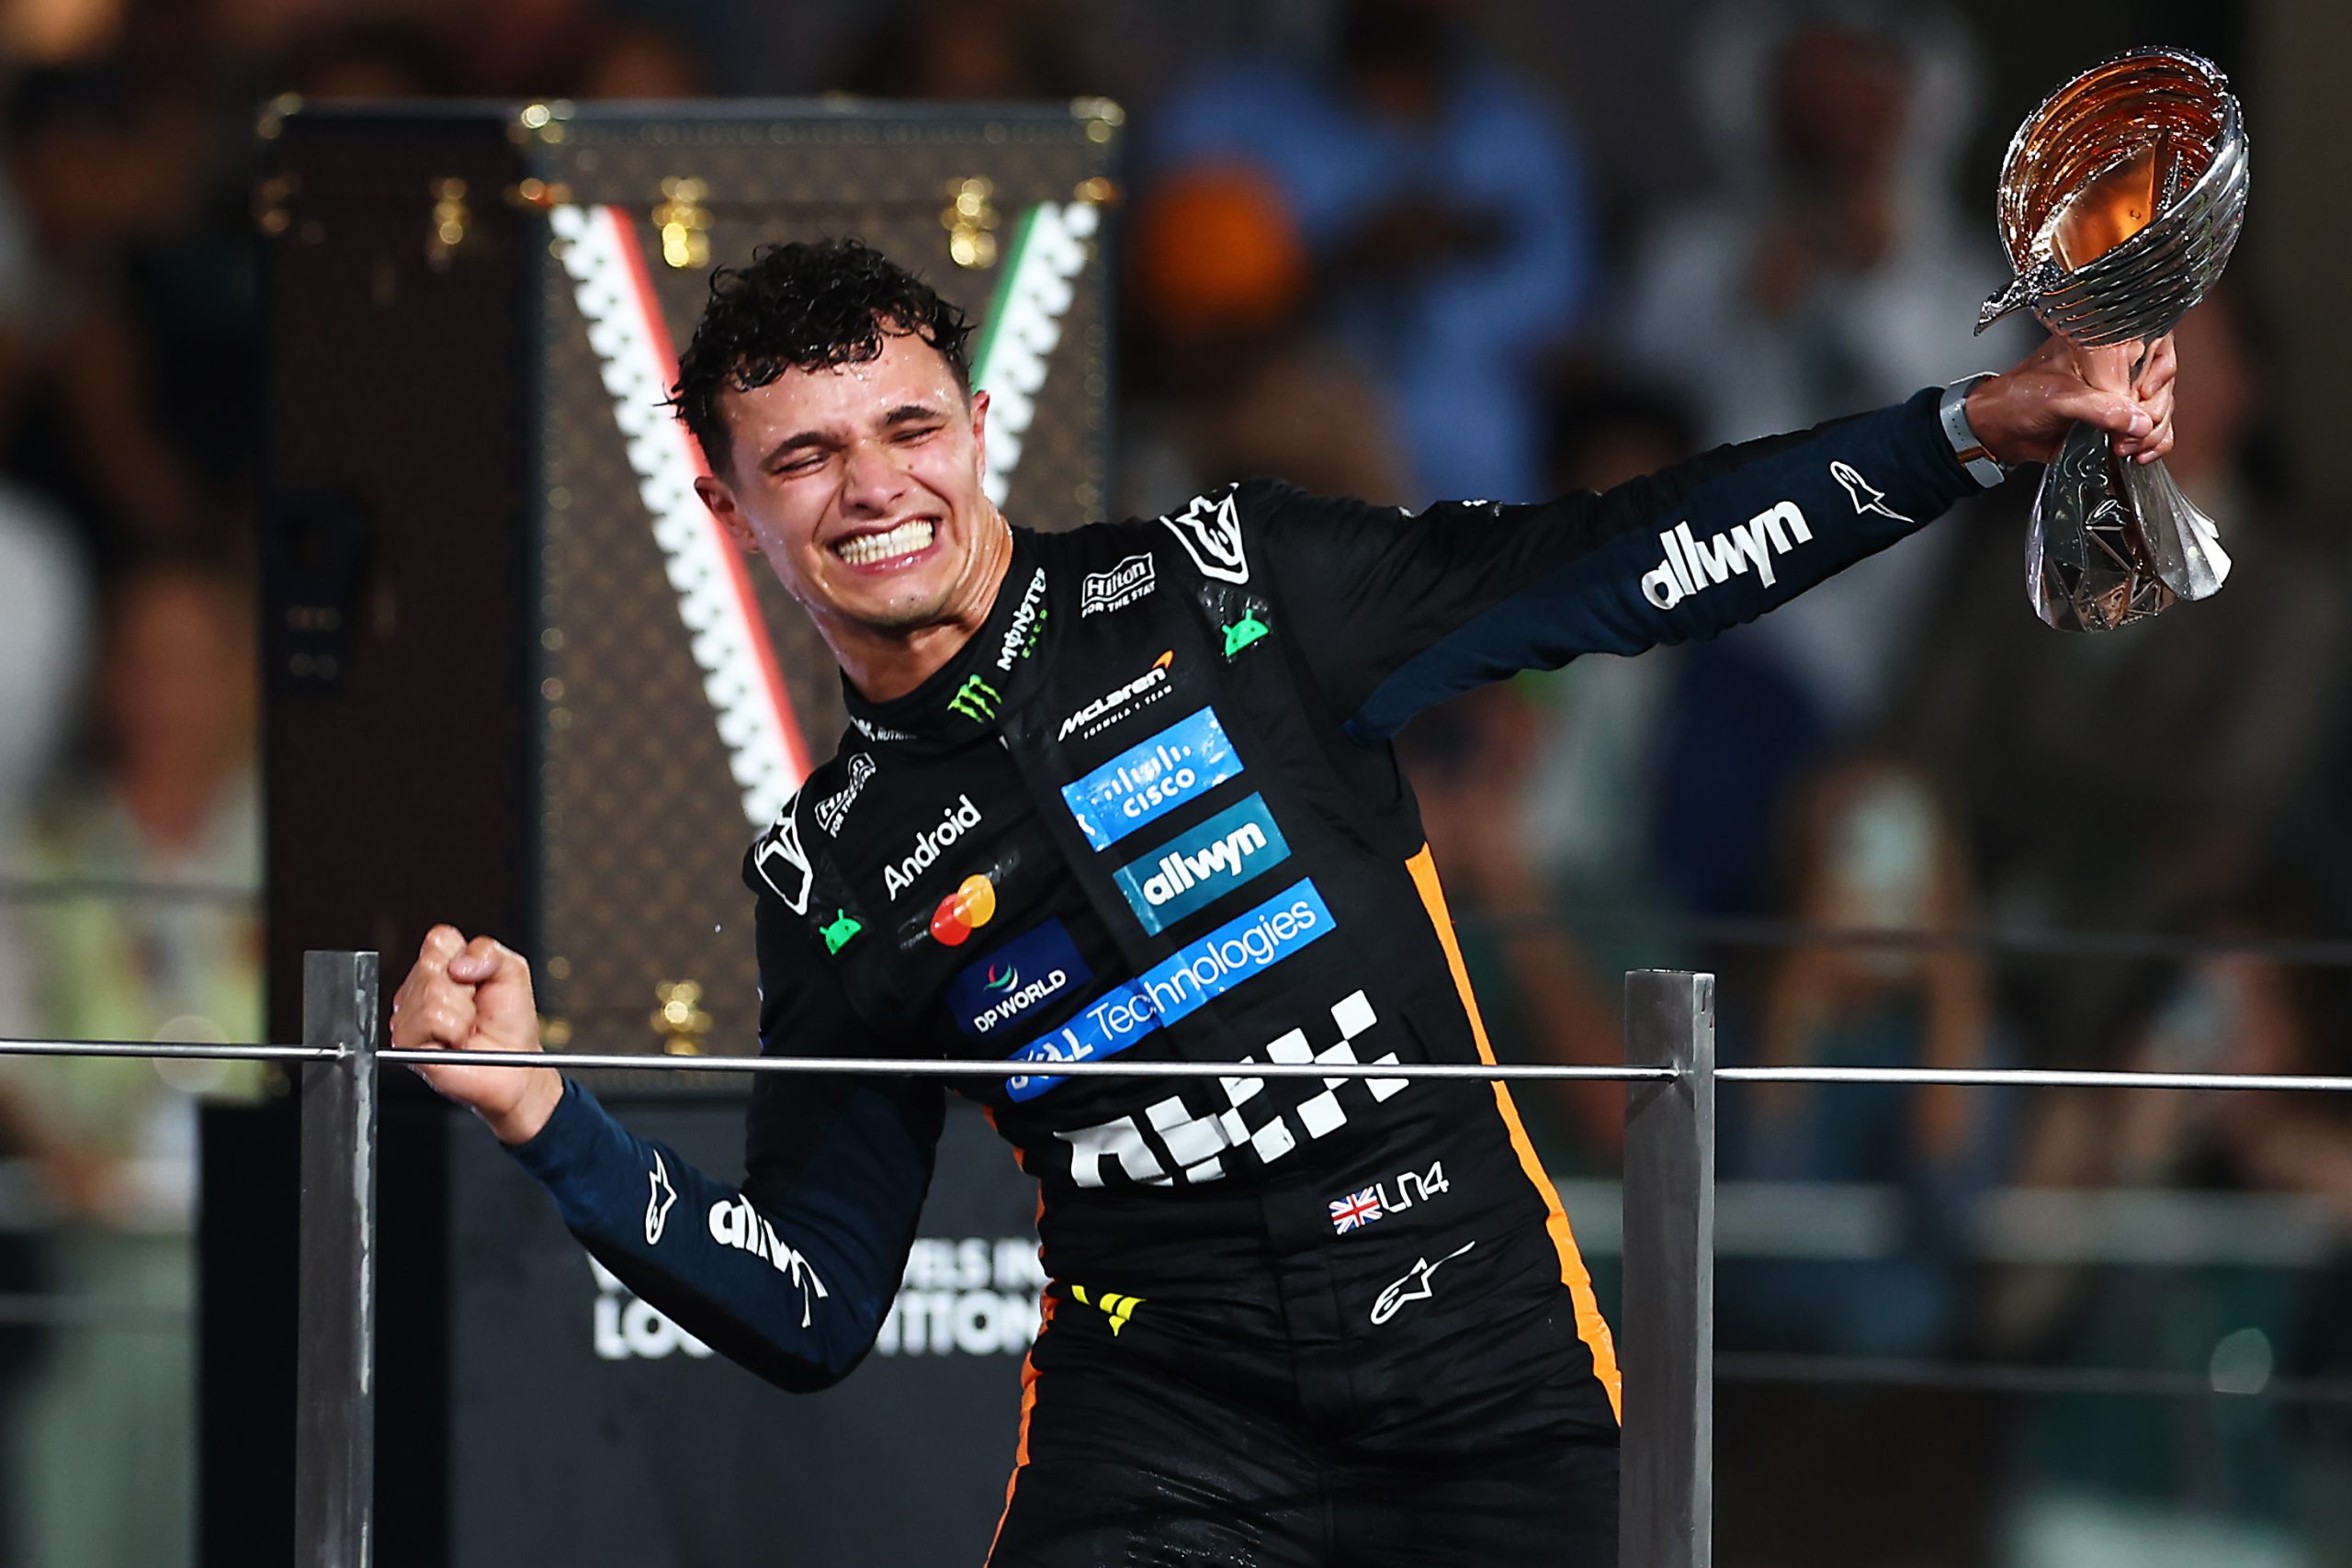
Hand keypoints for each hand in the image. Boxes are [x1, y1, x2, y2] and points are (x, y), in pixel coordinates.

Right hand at [388, 926, 563, 1144]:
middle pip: (431, 967)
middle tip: (475, 1009)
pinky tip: (456, 1041)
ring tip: (467, 1027)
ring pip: (430, 994)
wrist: (515, 1066)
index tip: (478, 979)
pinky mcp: (409, 1043)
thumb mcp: (513, 972)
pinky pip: (429, 1020)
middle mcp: (419, 989)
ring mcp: (410, 1016)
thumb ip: (488, 952)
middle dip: (466, 990)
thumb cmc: (511, 1022)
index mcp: (442, 966)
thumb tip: (459, 963)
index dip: (463, 957)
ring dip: (461, 1014)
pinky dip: (453, 1031)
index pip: (438, 940)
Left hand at [1965, 332, 2177, 466]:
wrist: (1998, 432)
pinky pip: (2150, 431)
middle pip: (2164, 382)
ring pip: (2161, 408)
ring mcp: (2119, 396)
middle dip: (2154, 411)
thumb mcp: (2057, 398)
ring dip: (2153, 432)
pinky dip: (2153, 443)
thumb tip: (2138, 421)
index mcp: (2103, 345)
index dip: (2161, 369)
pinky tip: (2139, 453)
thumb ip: (2099, 408)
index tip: (2146, 393)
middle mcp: (2116, 368)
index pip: (2155, 344)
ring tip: (2127, 446)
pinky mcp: (2116, 422)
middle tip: (2132, 430)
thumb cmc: (2015, 400)